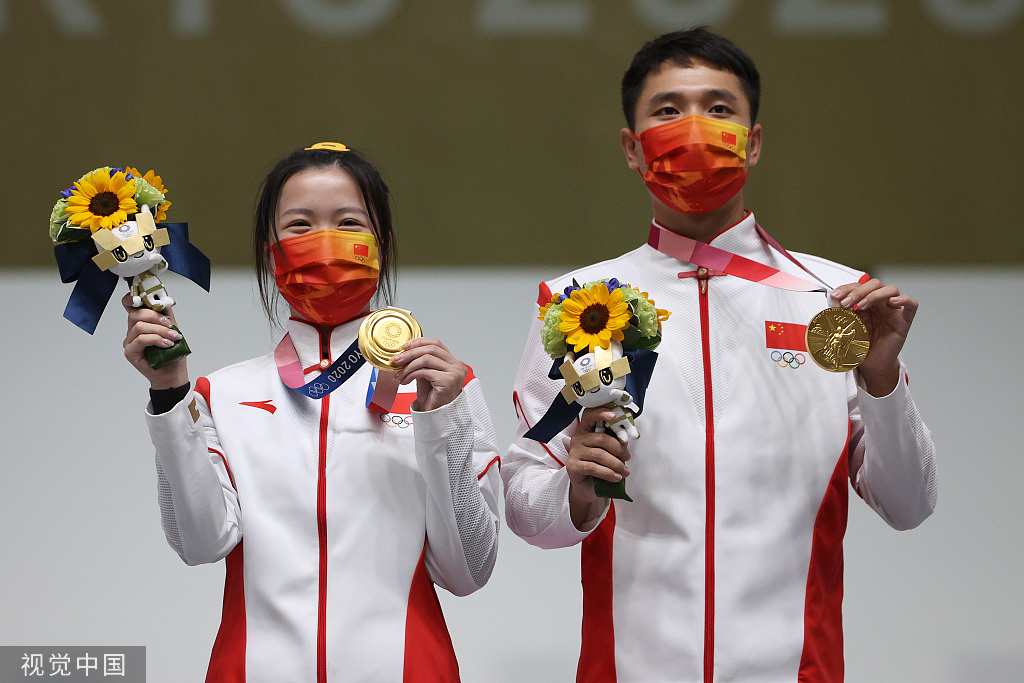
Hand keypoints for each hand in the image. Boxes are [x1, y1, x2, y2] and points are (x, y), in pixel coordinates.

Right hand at [122, 294, 189, 389]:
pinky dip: (156, 339)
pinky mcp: (130, 352)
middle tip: (170, 325)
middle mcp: (133, 331)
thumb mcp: (173, 330)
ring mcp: (130, 342)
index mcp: (141, 323)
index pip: (130, 305)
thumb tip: (165, 301)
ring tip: (173, 337)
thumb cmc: (172, 354)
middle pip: (135, 314)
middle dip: (156, 317)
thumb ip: (167, 316)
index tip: (147, 297)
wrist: (173, 374)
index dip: (134, 298)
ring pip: (139, 326)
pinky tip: (166, 344)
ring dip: (160, 330)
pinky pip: (141, 339)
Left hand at [391, 337, 466, 411]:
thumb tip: (404, 351)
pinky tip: (405, 381)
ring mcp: (454, 373)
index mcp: (453, 361)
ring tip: (399, 374)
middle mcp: (457, 365)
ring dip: (408, 366)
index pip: (436, 343)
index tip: (403, 347)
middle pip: (431, 349)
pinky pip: (424, 371)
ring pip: (426, 359)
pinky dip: (411, 374)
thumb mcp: (426, 374)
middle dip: (410, 353)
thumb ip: (421, 362)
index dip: (418, 342)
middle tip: (396, 359)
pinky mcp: (448, 381)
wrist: (436, 415)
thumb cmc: (433, 396)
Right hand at [567, 407, 630, 527]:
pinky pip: (593, 468)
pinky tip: (616, 477)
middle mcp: (578, 438)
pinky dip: (608, 473)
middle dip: (618, 449)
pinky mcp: (573, 466)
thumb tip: (626, 436)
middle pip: (601, 438)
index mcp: (586, 430)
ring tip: (625, 471)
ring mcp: (574, 452)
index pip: (590, 415)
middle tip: (627, 457)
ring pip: (599, 454)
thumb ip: (616, 441)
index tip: (614, 415)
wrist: (588, 487)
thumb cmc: (600, 466)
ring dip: (616, 464)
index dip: (601, 413)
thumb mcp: (609, 452)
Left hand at [831, 279, 918, 395]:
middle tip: (846, 303)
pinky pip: (912, 305)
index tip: (835, 296)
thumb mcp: (847, 327)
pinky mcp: (904, 321)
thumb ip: (842, 314)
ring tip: (861, 306)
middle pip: (875, 284)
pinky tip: (893, 302)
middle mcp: (881, 304)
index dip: (847, 288)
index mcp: (866, 302)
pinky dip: (904, 299)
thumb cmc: (860, 345)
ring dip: (874, 294)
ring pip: (892, 290)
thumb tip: (831, 300)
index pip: (860, 286)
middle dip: (858, 291)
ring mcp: (893, 311)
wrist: (871, 364)